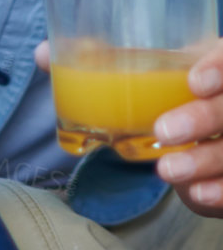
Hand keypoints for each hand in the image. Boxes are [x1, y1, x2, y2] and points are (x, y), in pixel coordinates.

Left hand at [35, 39, 222, 216]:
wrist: (194, 134)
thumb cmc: (164, 94)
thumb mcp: (140, 74)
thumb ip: (98, 61)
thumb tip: (43, 53)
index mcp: (212, 67)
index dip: (218, 68)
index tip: (194, 82)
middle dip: (201, 119)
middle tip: (162, 132)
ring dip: (203, 161)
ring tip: (166, 171)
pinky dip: (218, 192)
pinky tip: (195, 196)